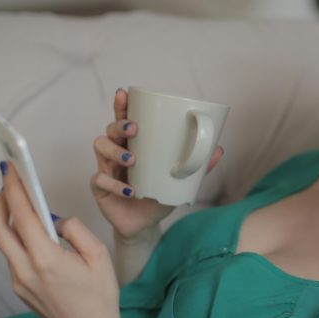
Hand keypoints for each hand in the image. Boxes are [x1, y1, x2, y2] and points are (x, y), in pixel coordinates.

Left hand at [0, 160, 121, 317]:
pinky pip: (13, 255)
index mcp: (47, 259)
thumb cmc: (100, 297)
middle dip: (0, 200)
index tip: (12, 170)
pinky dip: (18, 236)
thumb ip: (75, 230)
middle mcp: (26, 270)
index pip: (23, 216)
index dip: (15, 189)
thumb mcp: (99, 256)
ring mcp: (19, 281)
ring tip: (21, 201)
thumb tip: (57, 220)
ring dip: (8, 218)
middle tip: (9, 181)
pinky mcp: (20, 288)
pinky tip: (33, 231)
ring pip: (4, 242)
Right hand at [91, 88, 222, 240]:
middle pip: (109, 130)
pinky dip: (115, 185)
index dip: (122, 106)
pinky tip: (130, 190)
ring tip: (133, 160)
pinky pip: (99, 180)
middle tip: (135, 128)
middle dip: (119, 125)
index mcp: (134, 145)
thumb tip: (219, 150)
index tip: (124, 93)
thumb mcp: (179, 181)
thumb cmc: (159, 195)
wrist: (145, 225)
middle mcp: (116, 153)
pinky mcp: (99, 189)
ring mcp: (106, 169)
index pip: (124, 120)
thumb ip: (198, 167)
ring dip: (116, 151)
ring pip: (100, 148)